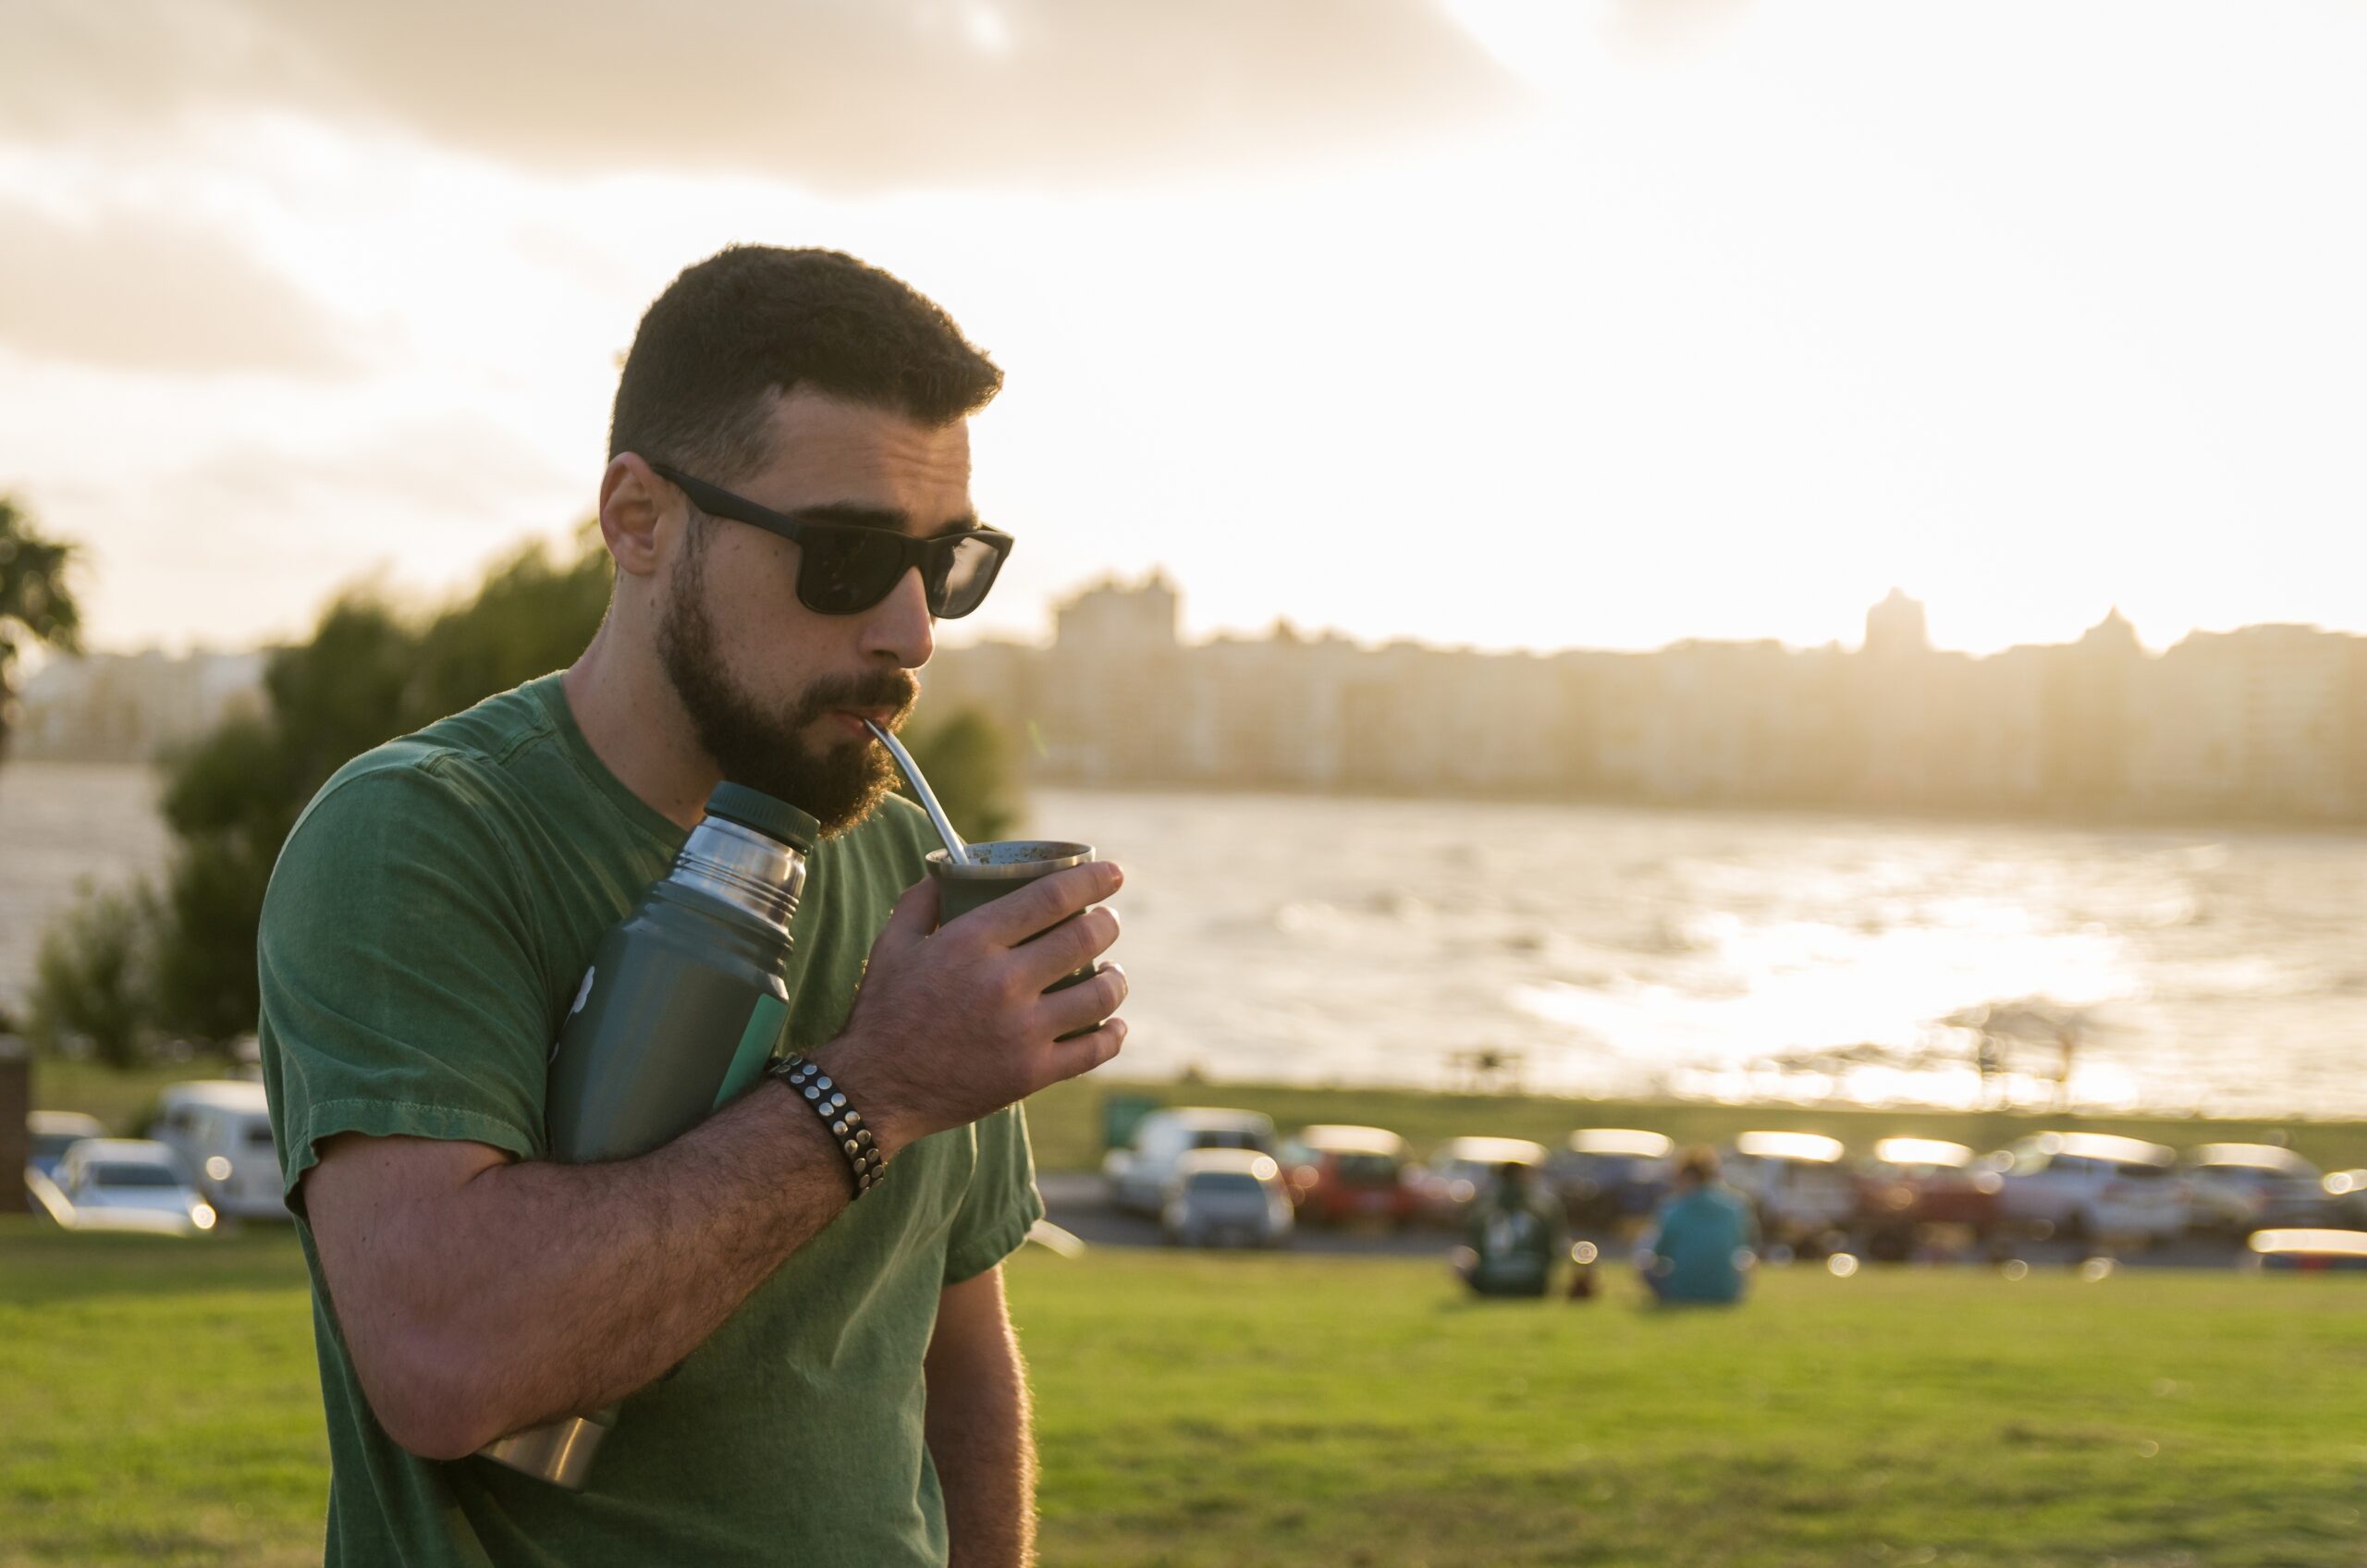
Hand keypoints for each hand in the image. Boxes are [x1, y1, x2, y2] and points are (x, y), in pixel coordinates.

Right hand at [810, 861, 1127, 1155]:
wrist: (873, 1089)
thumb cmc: (882, 1012)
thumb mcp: (891, 945)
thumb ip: (920, 901)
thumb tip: (948, 870)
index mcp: (971, 942)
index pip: (1050, 897)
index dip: (1092, 880)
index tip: (1114, 873)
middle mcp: (1003, 982)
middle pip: (1084, 939)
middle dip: (1107, 923)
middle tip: (1108, 921)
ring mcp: (1022, 1031)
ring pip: (1099, 994)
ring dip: (1116, 977)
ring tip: (1112, 972)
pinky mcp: (1031, 1073)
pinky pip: (1094, 1050)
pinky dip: (1114, 1034)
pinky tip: (1115, 1024)